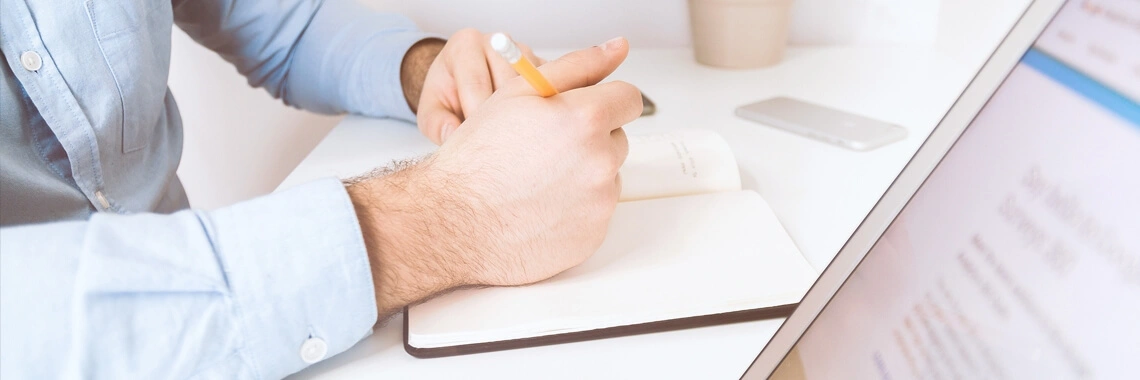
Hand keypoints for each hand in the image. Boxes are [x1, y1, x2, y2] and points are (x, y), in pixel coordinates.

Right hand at [348, 37, 641, 317]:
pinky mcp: (593, 235)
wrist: (453, 222)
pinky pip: (596, 212)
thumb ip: (577, 66)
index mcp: (586, 118)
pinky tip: (539, 206)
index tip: (583, 111)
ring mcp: (599, 202)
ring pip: (606, 176)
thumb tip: (617, 47)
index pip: (628, 98)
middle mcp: (600, 161)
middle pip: (617, 139)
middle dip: (589, 139)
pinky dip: (575, 208)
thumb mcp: (519, 93)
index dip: (603, 101)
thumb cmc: (478, 157)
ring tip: (537, 180)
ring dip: (583, 174)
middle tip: (544, 148)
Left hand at [412, 29, 545, 144]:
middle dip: (502, 117)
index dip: (477, 115)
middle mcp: (497, 41)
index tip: (477, 141)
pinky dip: (542, 110)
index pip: (476, 81)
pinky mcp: (544, 64)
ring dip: (525, 115)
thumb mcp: (430, 111)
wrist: (463, 84)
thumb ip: (437, 123)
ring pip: (532, 86)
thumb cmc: (447, 96)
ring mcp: (523, 51)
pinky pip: (550, 89)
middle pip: (508, 83)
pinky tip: (530, 128)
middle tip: (497, 144)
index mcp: (464, 44)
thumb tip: (453, 135)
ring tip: (513, 137)